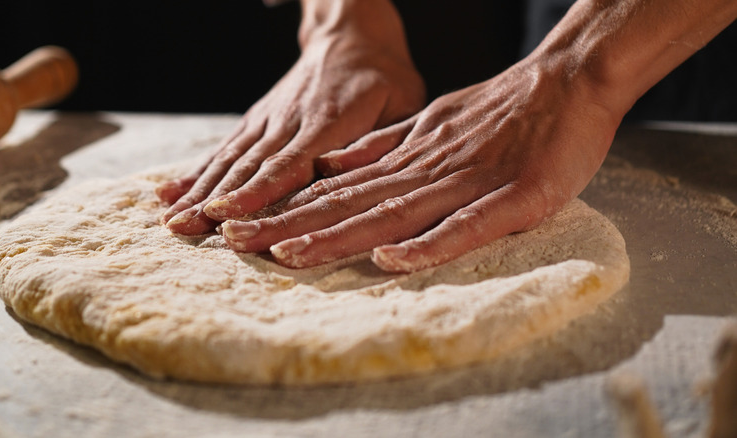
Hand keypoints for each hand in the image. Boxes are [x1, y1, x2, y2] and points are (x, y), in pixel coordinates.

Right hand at [157, 0, 424, 234]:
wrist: (349, 35)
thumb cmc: (384, 78)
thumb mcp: (402, 102)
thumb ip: (381, 140)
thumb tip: (346, 175)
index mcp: (329, 121)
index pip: (288, 162)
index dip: (256, 191)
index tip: (226, 215)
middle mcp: (290, 121)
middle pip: (248, 166)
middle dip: (214, 200)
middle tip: (183, 228)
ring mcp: (268, 120)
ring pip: (230, 159)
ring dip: (199, 190)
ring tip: (171, 220)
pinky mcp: (257, 121)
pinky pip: (224, 148)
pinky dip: (196, 171)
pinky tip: (168, 191)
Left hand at [220, 56, 621, 271]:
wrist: (568, 80)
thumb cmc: (502, 109)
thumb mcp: (429, 121)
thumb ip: (382, 148)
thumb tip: (329, 167)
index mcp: (407, 158)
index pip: (338, 189)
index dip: (288, 209)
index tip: (242, 227)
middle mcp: (426, 170)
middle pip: (350, 204)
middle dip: (291, 226)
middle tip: (236, 244)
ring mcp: (467, 184)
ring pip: (392, 213)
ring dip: (338, 235)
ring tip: (287, 254)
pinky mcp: (512, 199)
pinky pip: (465, 226)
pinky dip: (427, 243)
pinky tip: (389, 259)